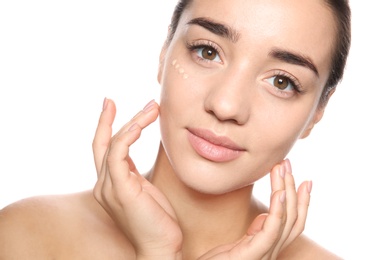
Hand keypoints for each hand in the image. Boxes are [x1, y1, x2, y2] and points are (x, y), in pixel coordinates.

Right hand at [92, 98, 182, 258]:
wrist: (161, 247)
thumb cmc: (157, 219)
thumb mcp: (145, 189)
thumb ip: (135, 174)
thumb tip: (136, 158)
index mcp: (111, 183)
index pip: (104, 149)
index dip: (106, 125)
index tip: (111, 105)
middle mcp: (104, 184)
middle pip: (104, 142)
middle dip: (114, 118)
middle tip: (129, 100)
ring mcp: (109, 188)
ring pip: (114, 144)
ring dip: (133, 122)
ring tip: (153, 108)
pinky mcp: (121, 190)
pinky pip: (118, 154)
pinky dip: (128, 136)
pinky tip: (141, 124)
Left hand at [198, 159, 311, 259]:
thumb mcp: (239, 243)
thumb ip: (255, 231)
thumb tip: (265, 215)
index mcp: (269, 247)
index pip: (293, 223)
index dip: (301, 201)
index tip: (303, 179)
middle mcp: (271, 252)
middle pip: (293, 219)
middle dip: (292, 188)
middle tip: (287, 163)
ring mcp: (264, 255)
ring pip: (285, 220)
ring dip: (285, 190)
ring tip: (281, 168)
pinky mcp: (252, 255)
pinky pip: (271, 231)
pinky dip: (278, 211)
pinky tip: (279, 193)